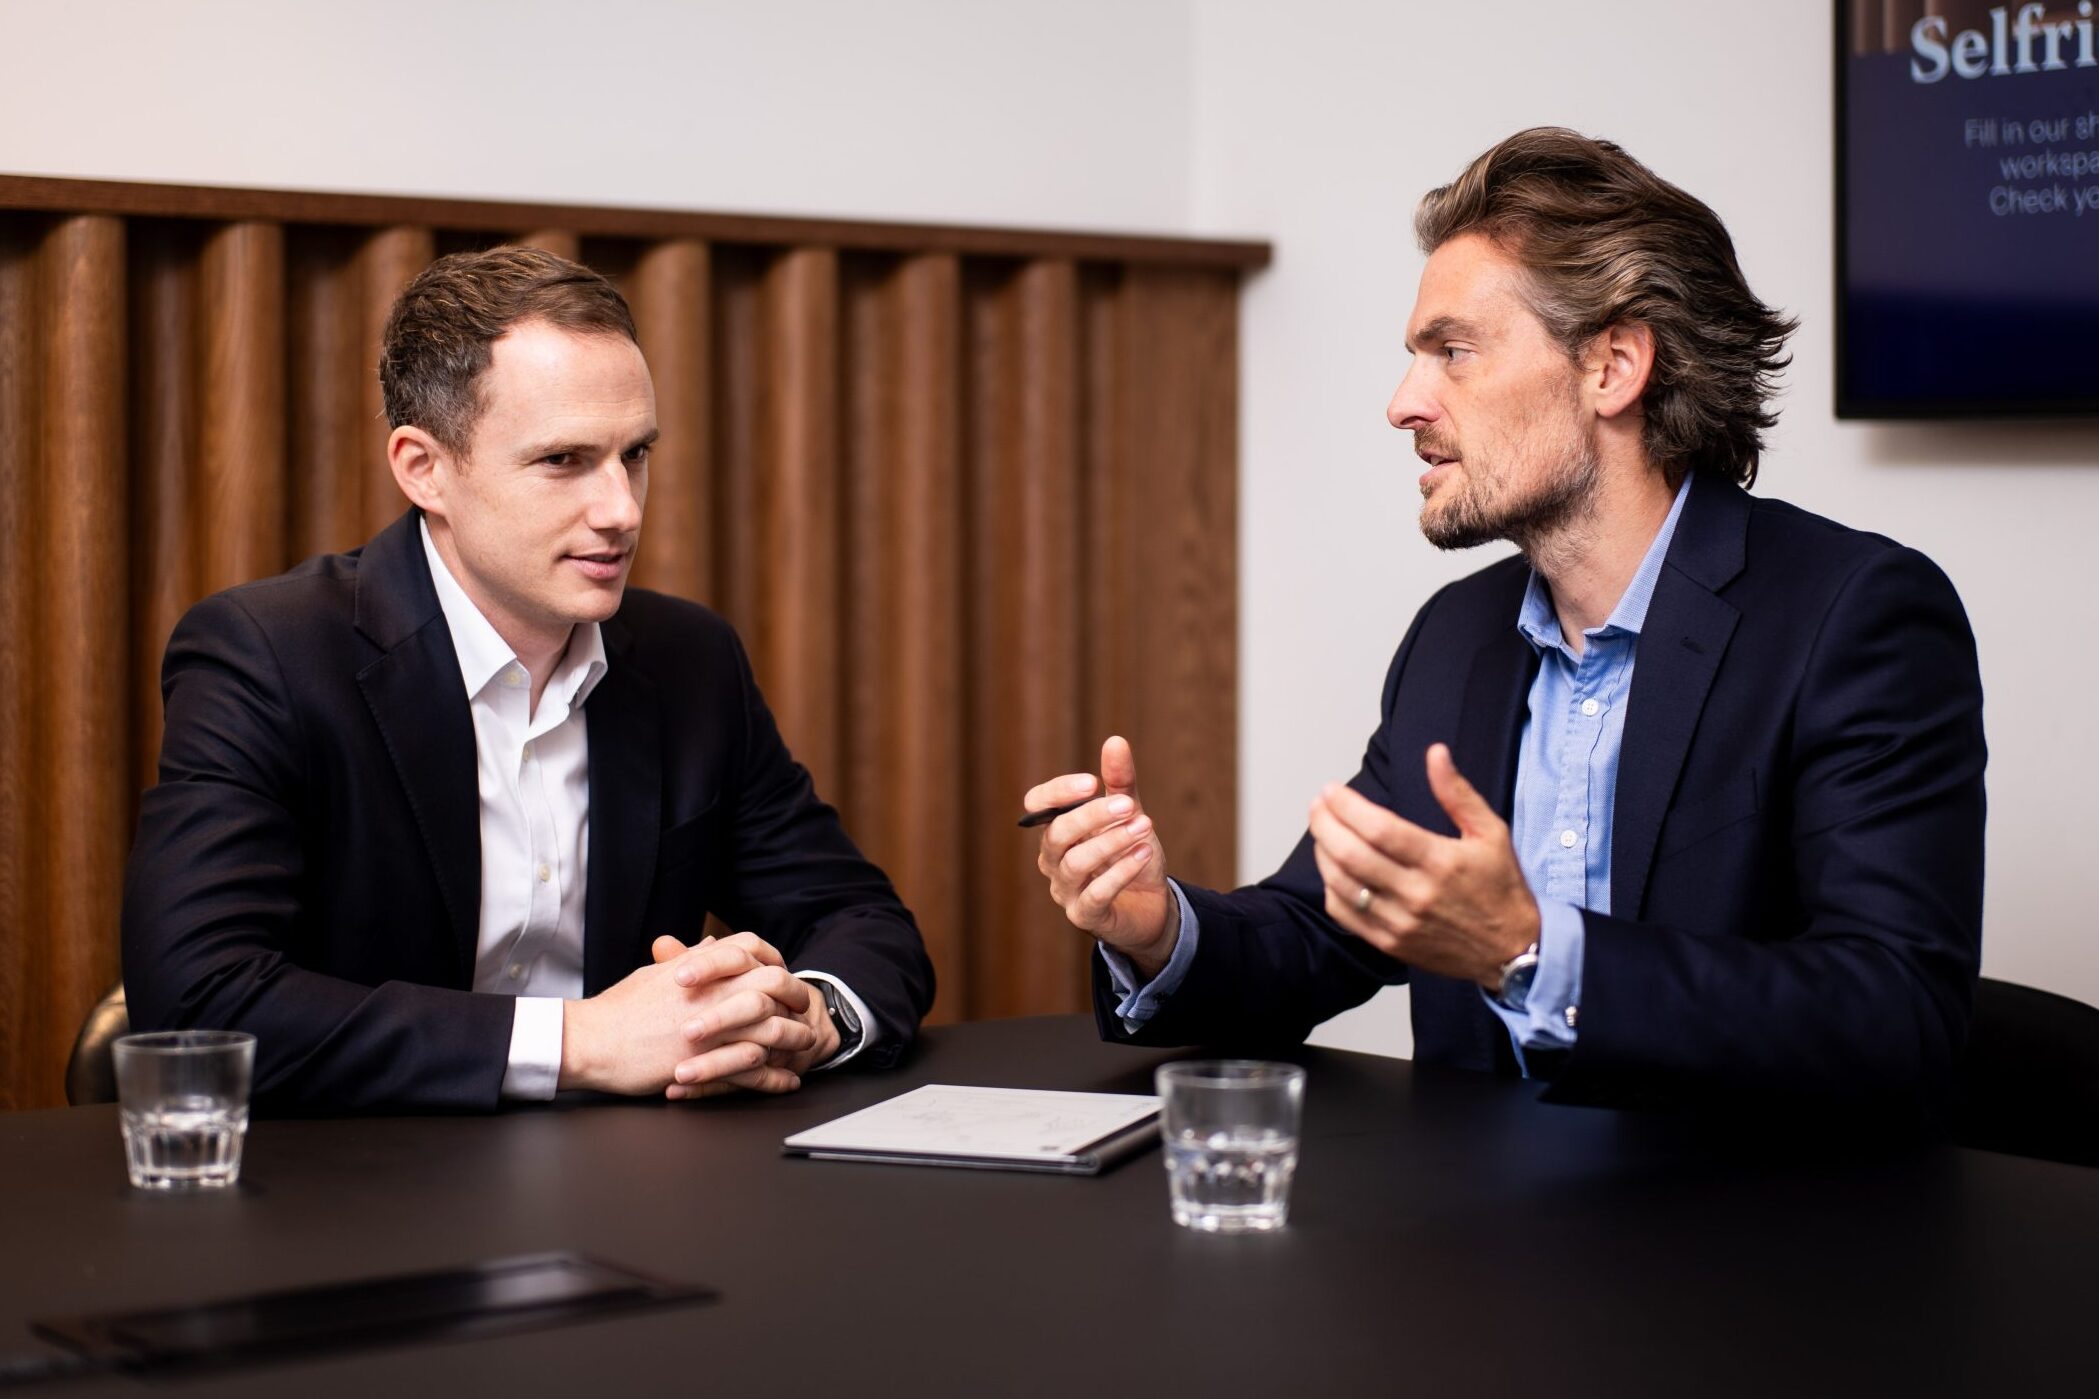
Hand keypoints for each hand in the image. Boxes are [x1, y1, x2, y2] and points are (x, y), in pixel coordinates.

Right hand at [559, 932, 817, 1097]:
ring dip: (794, 1039)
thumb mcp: (655, 974)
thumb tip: (712, 944)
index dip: (774, 960)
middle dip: (796, 999)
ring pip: (772, 1029)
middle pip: (774, 987)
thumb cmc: (617, 1009)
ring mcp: (712, 1028)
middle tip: (807, 1011)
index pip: (752, 950)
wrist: (591, 1042)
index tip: (784, 975)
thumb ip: (690, 960)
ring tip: (806, 1047)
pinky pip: (754, 1070)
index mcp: (700, 969)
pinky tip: (787, 1080)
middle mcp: (712, 993)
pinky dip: (775, 1077)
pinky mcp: (706, 1062)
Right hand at [1026, 735, 1178, 977]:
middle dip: (1091, 816)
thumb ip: (1121, 783)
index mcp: (1058, 831)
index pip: (1038, 806)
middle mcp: (1054, 861)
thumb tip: (1115, 741)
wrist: (1152, 906)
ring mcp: (1067, 891)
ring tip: (1143, 827)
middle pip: (1057, 834)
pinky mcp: (1086, 917)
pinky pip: (1095, 895)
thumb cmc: (1131, 857)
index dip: (1058, 792)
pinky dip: (1120, 873)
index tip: (1091, 781)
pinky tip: (1144, 854)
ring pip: (1074, 864)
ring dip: (1110, 843)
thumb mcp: (1130, 815)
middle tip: (1127, 804)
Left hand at [1307, 743, 1539, 988]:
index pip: (1379, 829)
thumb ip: (1457, 793)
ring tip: (1322, 830)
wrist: (1514, 950)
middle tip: (1318, 805)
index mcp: (1440, 862)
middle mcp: (1416, 894)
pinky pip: (1346, 915)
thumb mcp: (1491, 832)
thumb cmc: (1501, 888)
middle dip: (1325, 824)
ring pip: (1343, 885)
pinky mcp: (1391, 944)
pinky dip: (1331, 888)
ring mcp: (1400, 922)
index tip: (1331, 790)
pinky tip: (1333, 869)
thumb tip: (1435, 753)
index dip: (1347, 806)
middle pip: (1352, 855)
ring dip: (1323, 853)